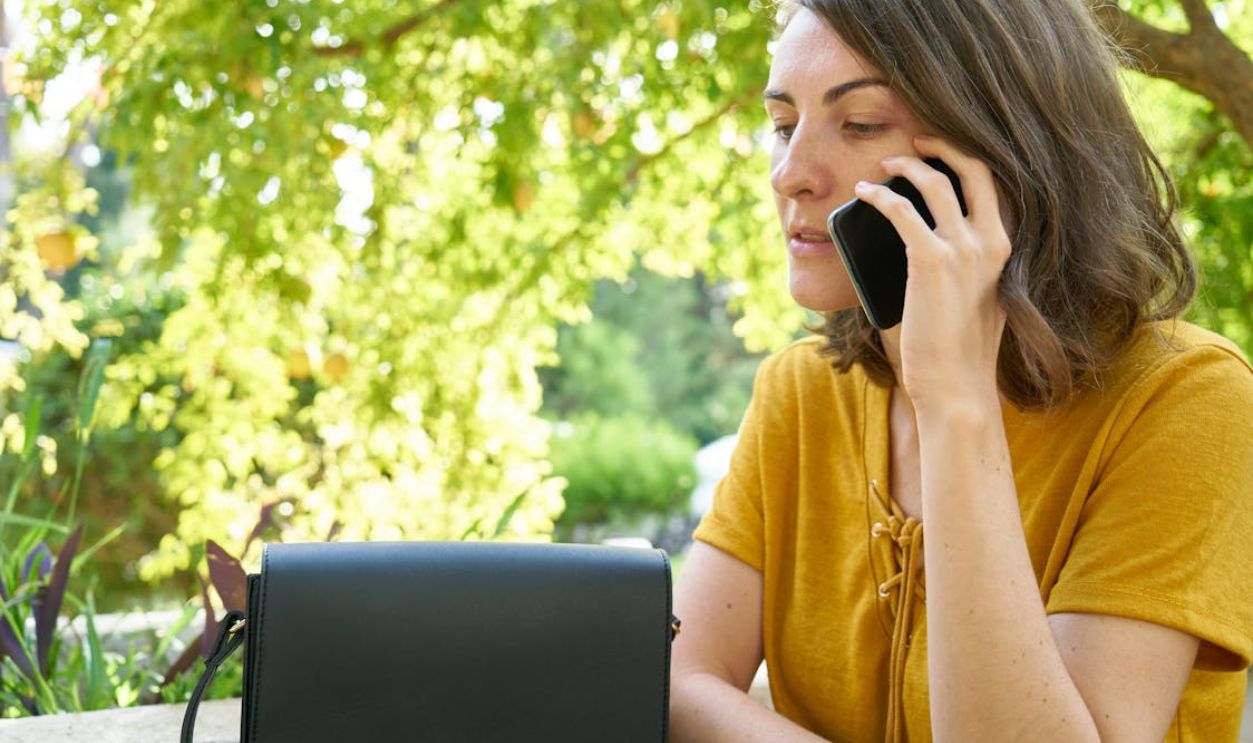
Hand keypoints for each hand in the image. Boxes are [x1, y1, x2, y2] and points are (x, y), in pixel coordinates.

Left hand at [852, 136, 1009, 413]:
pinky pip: (901, 211)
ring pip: (935, 184)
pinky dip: (880, 196)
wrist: (957, 386)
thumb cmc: (958, 352)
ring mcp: (964, 250)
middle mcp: (991, 243)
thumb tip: (922, 243)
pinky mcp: (932, 261)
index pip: (996, 187)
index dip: (970, 160)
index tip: (945, 150)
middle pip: (975, 170)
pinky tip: (864, 193)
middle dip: (946, 146)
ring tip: (885, 164)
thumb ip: (961, 267)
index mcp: (1005, 250)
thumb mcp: (974, 298)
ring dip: (907, 165)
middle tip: (920, 138)